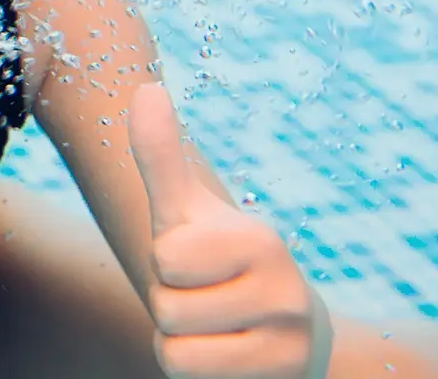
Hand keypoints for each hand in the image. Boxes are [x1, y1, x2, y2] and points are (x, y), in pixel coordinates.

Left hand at [130, 82, 331, 378]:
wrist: (282, 339)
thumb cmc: (217, 265)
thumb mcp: (185, 212)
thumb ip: (160, 155)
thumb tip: (145, 88)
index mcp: (261, 240)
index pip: (163, 259)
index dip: (166, 265)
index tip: (197, 264)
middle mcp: (288, 291)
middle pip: (166, 308)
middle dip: (172, 305)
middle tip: (206, 300)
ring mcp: (293, 344)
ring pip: (175, 350)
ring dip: (181, 343)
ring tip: (215, 329)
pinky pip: (191, 377)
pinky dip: (196, 372)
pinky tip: (227, 357)